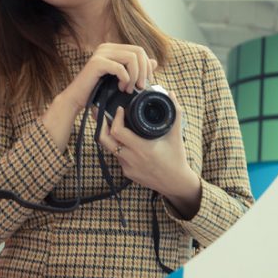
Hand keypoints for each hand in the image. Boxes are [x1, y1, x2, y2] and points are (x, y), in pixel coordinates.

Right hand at [61, 43, 157, 112]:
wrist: (77, 99)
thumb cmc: (98, 91)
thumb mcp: (121, 80)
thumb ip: (136, 70)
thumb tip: (155, 61)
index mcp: (113, 49)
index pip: (139, 50)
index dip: (147, 66)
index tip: (145, 83)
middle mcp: (107, 47)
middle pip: (138, 52)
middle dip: (143, 71)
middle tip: (140, 87)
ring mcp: (101, 53)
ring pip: (131, 58)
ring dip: (134, 76)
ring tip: (129, 89)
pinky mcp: (97, 63)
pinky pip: (120, 67)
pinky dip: (125, 79)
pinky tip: (120, 88)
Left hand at [97, 86, 200, 209]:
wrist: (176, 183)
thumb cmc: (176, 158)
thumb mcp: (176, 135)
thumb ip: (175, 112)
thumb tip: (171, 94)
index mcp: (142, 148)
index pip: (117, 132)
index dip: (115, 118)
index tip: (120, 109)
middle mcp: (131, 159)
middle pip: (104, 140)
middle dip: (101, 124)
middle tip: (103, 112)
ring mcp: (127, 167)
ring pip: (109, 148)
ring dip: (109, 135)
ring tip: (110, 122)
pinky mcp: (126, 173)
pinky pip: (117, 157)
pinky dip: (117, 146)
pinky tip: (123, 139)